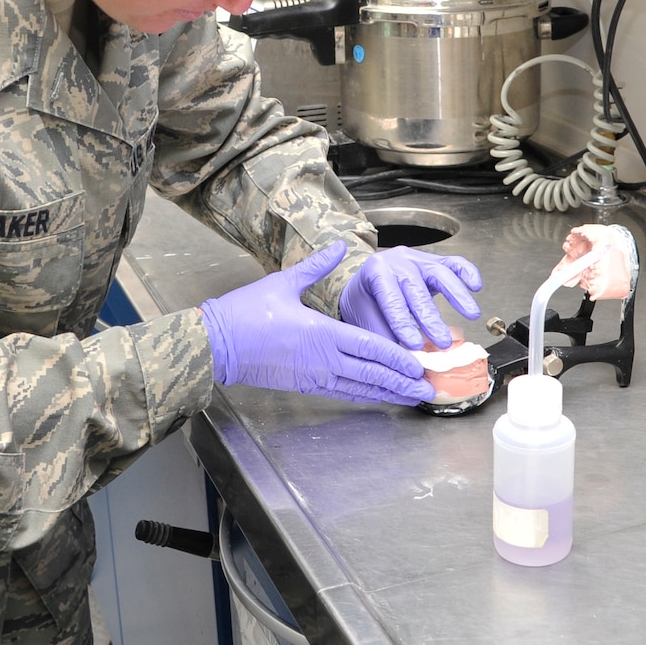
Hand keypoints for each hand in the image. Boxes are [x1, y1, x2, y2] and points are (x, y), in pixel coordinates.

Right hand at [200, 242, 432, 405]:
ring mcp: (314, 376)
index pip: (371, 348)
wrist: (216, 345)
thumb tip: (340, 246)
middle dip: (403, 382)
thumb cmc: (245, 312)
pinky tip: (378, 397)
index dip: (399, 358)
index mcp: (322, 333)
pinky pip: (342, 393)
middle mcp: (323, 359)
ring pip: (360, 388)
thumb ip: (317, 266)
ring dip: (389, 393)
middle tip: (429, 389)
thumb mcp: (284, 282)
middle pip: (373, 374)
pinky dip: (364, 395)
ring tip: (412, 398)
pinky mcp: (304, 385)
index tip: (420, 365)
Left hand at [339, 246, 483, 349]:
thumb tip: (404, 364)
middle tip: (443, 342)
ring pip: (440, 273)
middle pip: (417, 289)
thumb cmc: (365, 305)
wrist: (365, 286)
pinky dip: (467, 273)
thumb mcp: (366, 322)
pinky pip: (454, 263)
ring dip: (457, 296)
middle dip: (431, 318)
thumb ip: (385, 340)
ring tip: (471, 314)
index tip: (416, 345)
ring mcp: (418, 259)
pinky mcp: (435, 261)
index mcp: (375, 272)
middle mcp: (397, 261)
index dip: (404, 324)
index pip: (392, 300)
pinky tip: (475, 286)